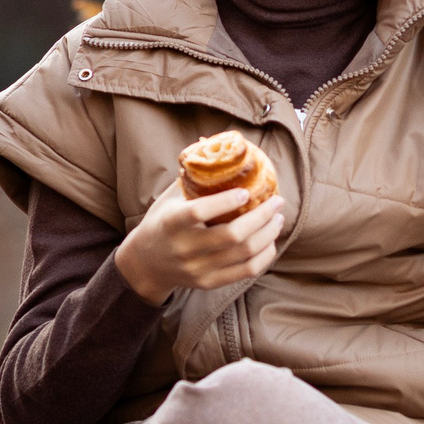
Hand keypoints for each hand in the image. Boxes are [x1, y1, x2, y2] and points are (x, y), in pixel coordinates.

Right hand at [113, 184, 285, 305]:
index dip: (225, 202)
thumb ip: (192, 177)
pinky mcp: (209, 282)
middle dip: (261, 217)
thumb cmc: (162, 223)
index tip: (246, 191)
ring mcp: (198, 269)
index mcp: (171, 223)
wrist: (146, 264)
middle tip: (277, 201)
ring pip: (244, 254)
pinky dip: (264, 255)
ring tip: (277, 217)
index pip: (199, 213)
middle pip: (232, 236)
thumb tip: (210, 141)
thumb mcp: (169, 199)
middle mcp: (185, 249)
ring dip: (268, 233)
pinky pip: (246, 271)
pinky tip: (270, 240)